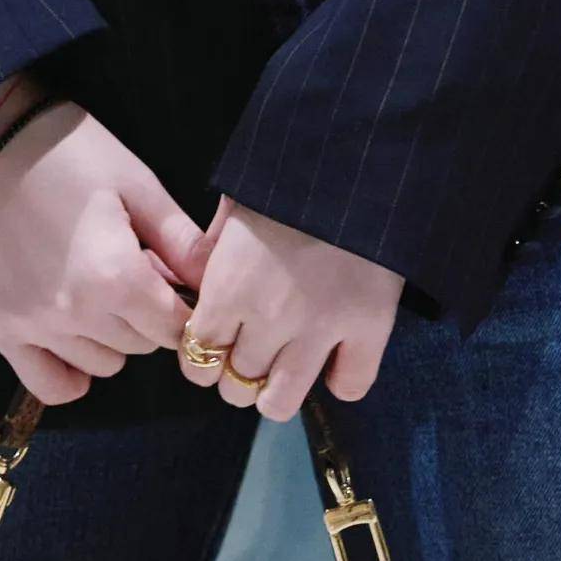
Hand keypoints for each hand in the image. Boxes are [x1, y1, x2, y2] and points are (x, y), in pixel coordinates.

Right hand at [0, 98, 209, 405]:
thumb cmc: (69, 154)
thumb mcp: (137, 184)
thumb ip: (183, 242)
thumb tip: (219, 283)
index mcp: (116, 277)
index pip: (176, 329)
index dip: (184, 305)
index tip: (173, 279)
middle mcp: (75, 314)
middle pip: (141, 347)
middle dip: (148, 315)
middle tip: (133, 270)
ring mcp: (33, 327)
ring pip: (103, 365)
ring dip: (112, 337)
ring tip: (97, 287)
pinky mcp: (0, 331)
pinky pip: (50, 385)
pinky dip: (70, 370)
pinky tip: (74, 334)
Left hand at [171, 193, 403, 422]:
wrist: (355, 158)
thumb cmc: (284, 179)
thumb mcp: (233, 205)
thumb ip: (208, 250)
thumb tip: (191, 277)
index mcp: (229, 287)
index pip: (197, 358)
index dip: (201, 357)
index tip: (214, 344)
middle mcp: (269, 319)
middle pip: (235, 386)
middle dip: (235, 374)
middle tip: (249, 352)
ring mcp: (321, 329)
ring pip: (281, 401)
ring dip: (276, 391)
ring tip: (285, 368)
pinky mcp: (370, 328)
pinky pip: (350, 386)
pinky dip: (342, 381)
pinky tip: (336, 359)